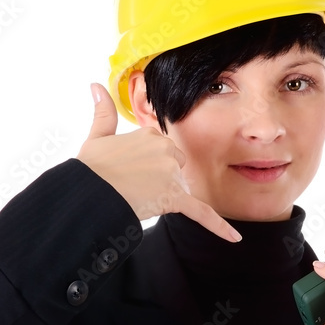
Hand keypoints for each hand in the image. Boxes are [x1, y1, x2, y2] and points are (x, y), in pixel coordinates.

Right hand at [76, 83, 241, 242]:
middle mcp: (166, 149)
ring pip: (180, 187)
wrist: (90, 192)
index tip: (129, 169)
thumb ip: (103, 111)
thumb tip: (96, 86)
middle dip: (160, 178)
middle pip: (175, 167)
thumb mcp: (97, 136)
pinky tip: (234, 238)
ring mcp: (172, 174)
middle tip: (132, 184)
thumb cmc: (91, 168)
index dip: (147, 163)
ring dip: (165, 195)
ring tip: (138, 196)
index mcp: (151, 134)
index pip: (161, 150)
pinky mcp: (175, 198)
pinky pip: (202, 212)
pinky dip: (218, 226)